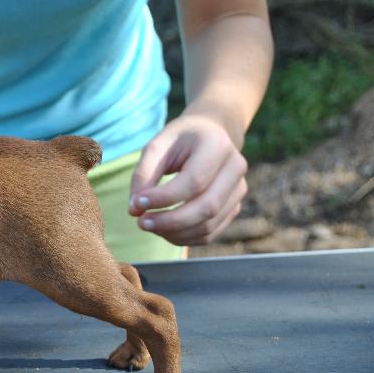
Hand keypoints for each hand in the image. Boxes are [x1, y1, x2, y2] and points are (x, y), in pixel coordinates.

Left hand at [128, 106, 247, 245]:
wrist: (209, 134)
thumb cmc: (178, 140)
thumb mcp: (156, 146)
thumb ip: (143, 175)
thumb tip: (134, 210)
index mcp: (217, 145)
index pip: (194, 181)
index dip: (164, 198)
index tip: (137, 203)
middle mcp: (235, 168)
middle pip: (207, 207)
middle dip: (170, 221)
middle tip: (141, 223)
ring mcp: (239, 189)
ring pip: (208, 225)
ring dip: (174, 233)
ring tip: (149, 224)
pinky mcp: (234, 207)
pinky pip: (210, 233)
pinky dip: (184, 237)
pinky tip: (164, 230)